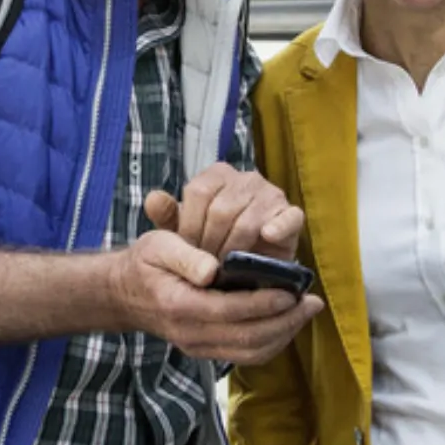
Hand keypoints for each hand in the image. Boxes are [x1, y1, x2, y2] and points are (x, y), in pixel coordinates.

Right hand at [111, 228, 323, 366]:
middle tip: (312, 302)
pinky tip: (287, 323)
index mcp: (180, 306)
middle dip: (285, 322)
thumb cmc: (145, 263)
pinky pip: (245, 355)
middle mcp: (191, 334)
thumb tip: (215, 270)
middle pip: (248, 338)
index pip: (231, 310)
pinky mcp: (206, 351)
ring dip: (284, 335)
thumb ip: (186, 256)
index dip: (265, 303)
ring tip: (306, 312)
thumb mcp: (158, 245)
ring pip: (250, 352)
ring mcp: (198, 347)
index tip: (292, 290)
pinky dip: (271, 342)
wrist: (124, 294)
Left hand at [144, 164, 304, 262]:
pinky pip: (288, 217)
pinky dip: (278, 227)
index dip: (191, 226)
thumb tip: (152, 199)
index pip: (199, 192)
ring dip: (236, 249)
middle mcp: (246, 178)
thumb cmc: (210, 245)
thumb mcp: (182, 234)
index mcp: (217, 175)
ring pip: (249, 219)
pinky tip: (267, 237)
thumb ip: (167, 217)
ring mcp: (271, 195)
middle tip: (207, 268)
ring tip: (226, 269)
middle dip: (211, 243)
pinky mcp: (292, 215)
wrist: (247, 267)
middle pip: (222, 208)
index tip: (189, 251)